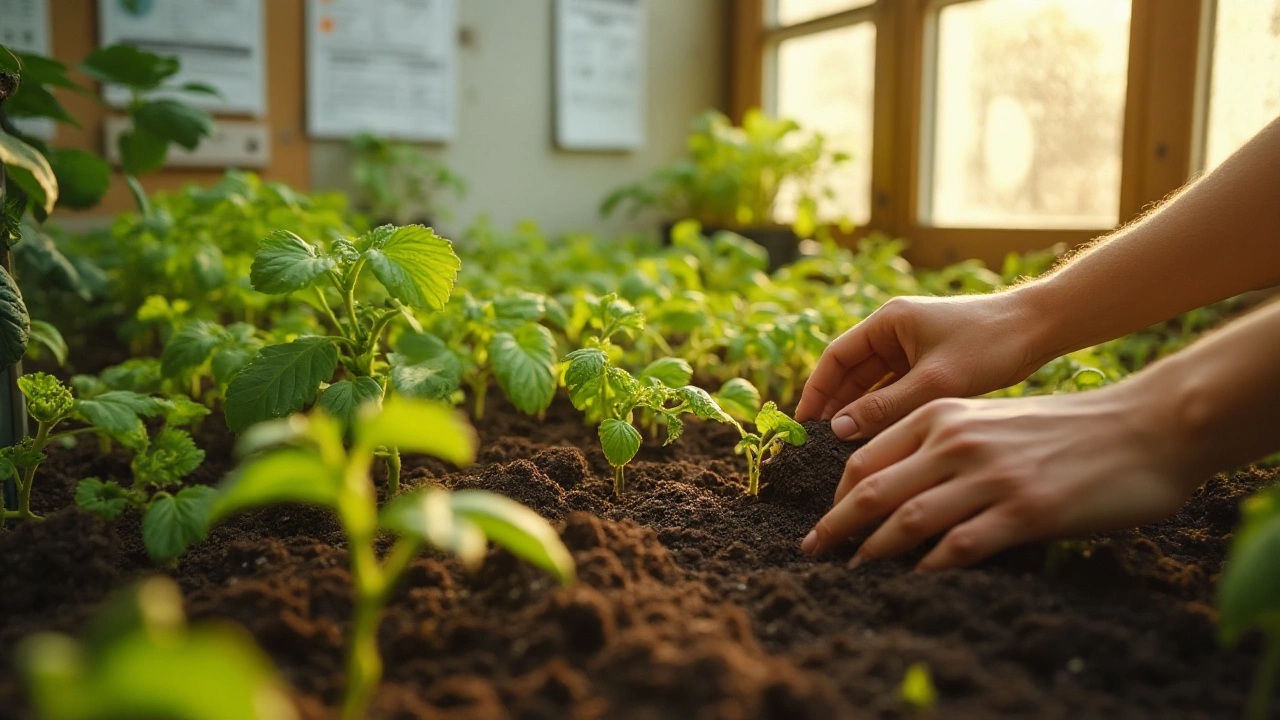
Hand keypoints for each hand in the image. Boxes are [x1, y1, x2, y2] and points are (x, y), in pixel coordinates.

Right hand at [796, 292, 1048, 439]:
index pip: (836, 357)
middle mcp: (895, 332)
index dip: (815, 390)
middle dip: (835, 406)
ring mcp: (913, 349)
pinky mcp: (930, 365)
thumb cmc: (989, 344)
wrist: (1041, 330)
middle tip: (818, 444)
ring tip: (843, 448)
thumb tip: (838, 429)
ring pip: (874, 386)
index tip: (802, 423)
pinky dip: (886, 413)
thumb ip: (885, 407)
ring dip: (860, 413)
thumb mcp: (934, 380)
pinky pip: (896, 391)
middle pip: (851, 373)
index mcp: (888, 322)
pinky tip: (879, 440)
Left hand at [800, 380, 1199, 570]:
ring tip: (854, 573)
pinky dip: (928, 567)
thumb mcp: (989, 417)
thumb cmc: (1064, 428)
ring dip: (872, 552)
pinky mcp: (1024, 511)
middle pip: (871, 490)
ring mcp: (989, 476)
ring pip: (906, 519)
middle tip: (812, 552)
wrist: (1142, 427)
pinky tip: (915, 581)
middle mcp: (957, 440)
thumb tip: (892, 485)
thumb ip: (941, 442)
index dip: (836, 496)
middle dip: (835, 527)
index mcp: (942, 414)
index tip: (825, 522)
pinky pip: (958, 546)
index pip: (865, 458)